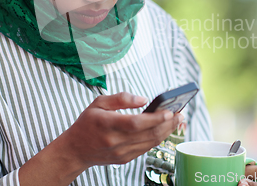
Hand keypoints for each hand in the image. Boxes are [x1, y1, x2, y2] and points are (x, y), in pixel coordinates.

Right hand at [58, 92, 181, 173]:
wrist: (76, 150)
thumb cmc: (87, 123)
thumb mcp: (98, 103)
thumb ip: (121, 98)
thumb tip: (144, 99)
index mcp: (107, 124)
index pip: (136, 123)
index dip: (155, 118)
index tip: (170, 111)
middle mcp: (115, 141)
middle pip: (148, 134)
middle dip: (168, 124)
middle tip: (181, 113)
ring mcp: (121, 152)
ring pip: (150, 142)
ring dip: (167, 131)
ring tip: (177, 120)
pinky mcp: (125, 159)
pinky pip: (146, 148)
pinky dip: (158, 138)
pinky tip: (165, 129)